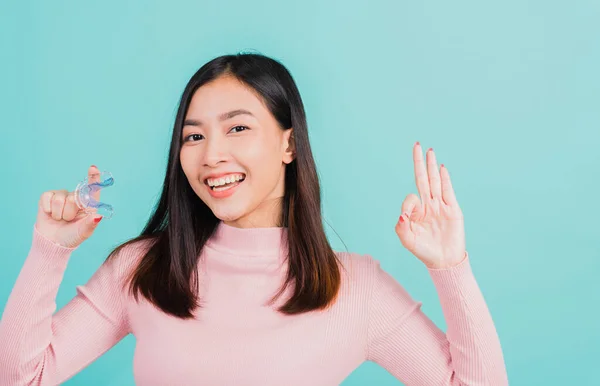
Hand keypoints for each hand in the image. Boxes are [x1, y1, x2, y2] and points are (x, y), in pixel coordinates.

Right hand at [35, 165, 103, 248]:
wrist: (53, 242)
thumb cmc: (72, 237)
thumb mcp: (83, 232)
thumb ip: (90, 224)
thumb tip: (98, 216)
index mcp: (89, 204)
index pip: (92, 188)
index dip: (93, 177)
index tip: (93, 168)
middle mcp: (76, 197)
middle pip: (74, 196)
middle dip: (70, 212)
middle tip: (68, 220)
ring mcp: (62, 196)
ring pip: (60, 198)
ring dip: (59, 213)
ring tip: (60, 219)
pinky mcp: (48, 197)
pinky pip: (48, 197)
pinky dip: (48, 209)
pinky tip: (50, 214)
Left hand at [395, 142, 465, 268]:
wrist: (444, 261)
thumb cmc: (424, 251)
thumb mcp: (407, 240)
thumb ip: (401, 226)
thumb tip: (402, 214)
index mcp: (416, 211)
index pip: (410, 197)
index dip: (408, 204)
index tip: (407, 216)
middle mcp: (428, 205)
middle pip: (423, 178)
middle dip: (419, 162)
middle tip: (417, 145)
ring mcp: (441, 205)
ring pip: (435, 181)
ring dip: (432, 165)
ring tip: (430, 151)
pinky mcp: (453, 209)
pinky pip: (448, 191)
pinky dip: (445, 179)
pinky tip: (442, 168)